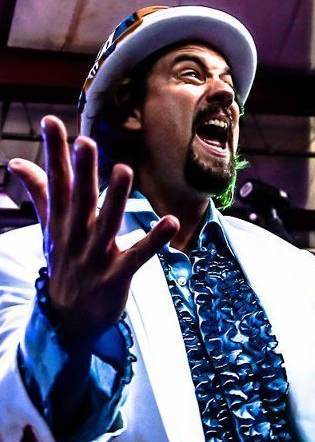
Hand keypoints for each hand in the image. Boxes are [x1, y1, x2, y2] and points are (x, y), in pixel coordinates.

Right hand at [8, 116, 178, 344]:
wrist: (68, 319)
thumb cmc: (65, 264)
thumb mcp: (51, 229)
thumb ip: (40, 194)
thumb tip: (16, 163)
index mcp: (62, 222)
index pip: (56, 182)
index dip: (54, 153)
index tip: (51, 122)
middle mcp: (77, 236)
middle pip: (80, 199)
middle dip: (83, 171)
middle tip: (87, 141)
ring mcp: (96, 257)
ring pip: (107, 223)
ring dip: (117, 198)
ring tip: (125, 170)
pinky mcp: (117, 276)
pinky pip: (138, 256)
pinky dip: (154, 239)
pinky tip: (171, 221)